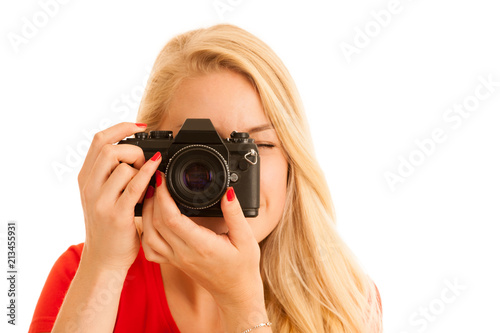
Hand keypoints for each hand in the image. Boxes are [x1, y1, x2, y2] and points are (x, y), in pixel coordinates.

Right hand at [77, 122, 161, 269]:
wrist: (104, 259)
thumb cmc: (109, 226)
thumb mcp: (103, 196)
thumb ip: (112, 175)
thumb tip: (137, 152)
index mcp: (86, 179)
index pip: (98, 141)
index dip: (120, 128)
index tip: (140, 126)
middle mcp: (89, 188)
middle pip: (108, 149)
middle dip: (132, 149)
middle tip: (145, 161)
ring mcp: (100, 202)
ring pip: (121, 166)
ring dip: (141, 167)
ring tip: (148, 181)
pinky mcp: (117, 215)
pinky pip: (134, 186)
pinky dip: (147, 175)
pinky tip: (157, 172)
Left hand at [141, 171, 263, 307]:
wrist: (236, 293)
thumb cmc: (243, 267)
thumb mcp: (246, 238)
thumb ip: (235, 214)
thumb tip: (227, 192)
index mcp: (201, 245)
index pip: (172, 218)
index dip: (163, 196)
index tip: (163, 179)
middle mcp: (184, 253)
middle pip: (156, 223)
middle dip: (152, 198)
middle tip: (156, 180)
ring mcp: (176, 259)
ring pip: (149, 235)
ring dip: (146, 214)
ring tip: (152, 195)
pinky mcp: (174, 262)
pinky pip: (151, 249)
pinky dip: (146, 233)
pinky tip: (151, 220)